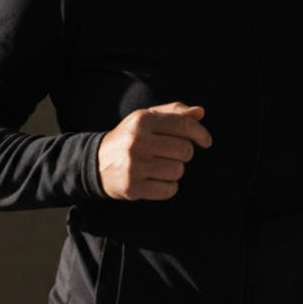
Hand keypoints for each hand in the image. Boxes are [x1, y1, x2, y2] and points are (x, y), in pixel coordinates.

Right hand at [97, 102, 211, 200]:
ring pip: (177, 171)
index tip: (206, 142)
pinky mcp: (133, 188)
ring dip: (175, 172)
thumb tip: (200, 113)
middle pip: (184, 150)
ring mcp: (134, 166)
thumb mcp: (145, 119)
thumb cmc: (128, 139)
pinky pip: (168, 190)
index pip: (183, 125)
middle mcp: (138, 142)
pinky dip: (168, 187)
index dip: (200, 134)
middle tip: (172, 156)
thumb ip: (172, 113)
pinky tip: (157, 181)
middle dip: (184, 154)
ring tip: (161, 168)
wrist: (96, 164)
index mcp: (142, 121)